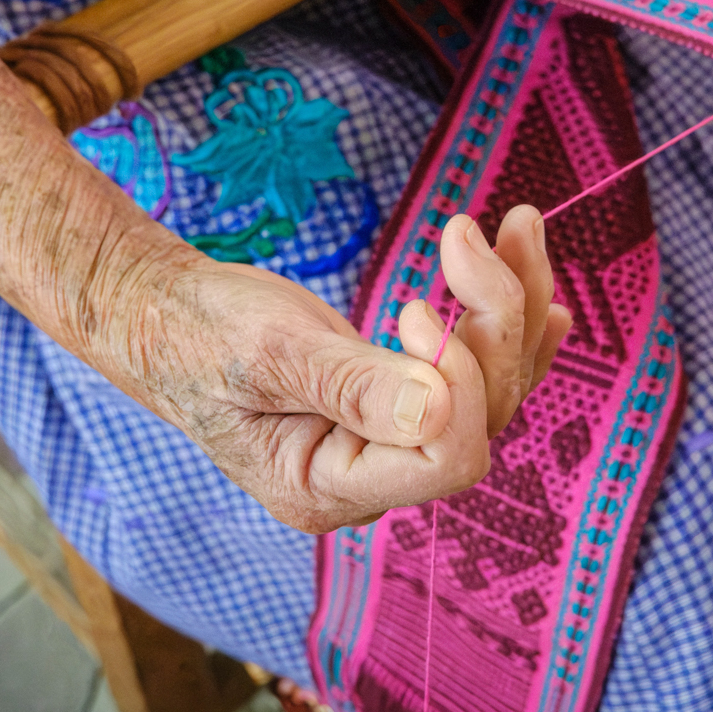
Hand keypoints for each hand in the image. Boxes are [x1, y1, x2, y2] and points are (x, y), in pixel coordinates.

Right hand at [94, 206, 569, 533]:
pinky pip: (479, 377)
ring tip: (518, 223)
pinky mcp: (401, 404)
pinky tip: (548, 299)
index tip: (410, 308)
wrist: (165, 314)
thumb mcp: (268, 352)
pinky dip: (512, 328)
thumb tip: (440, 412)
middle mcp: (370, 480)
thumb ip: (350, 386)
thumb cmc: (199, 332)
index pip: (441, 456)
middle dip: (492, 321)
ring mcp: (390, 444)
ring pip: (493, 389)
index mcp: (325, 488)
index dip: (454, 381)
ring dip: (511, 303)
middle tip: (462, 232)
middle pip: (480, 418)